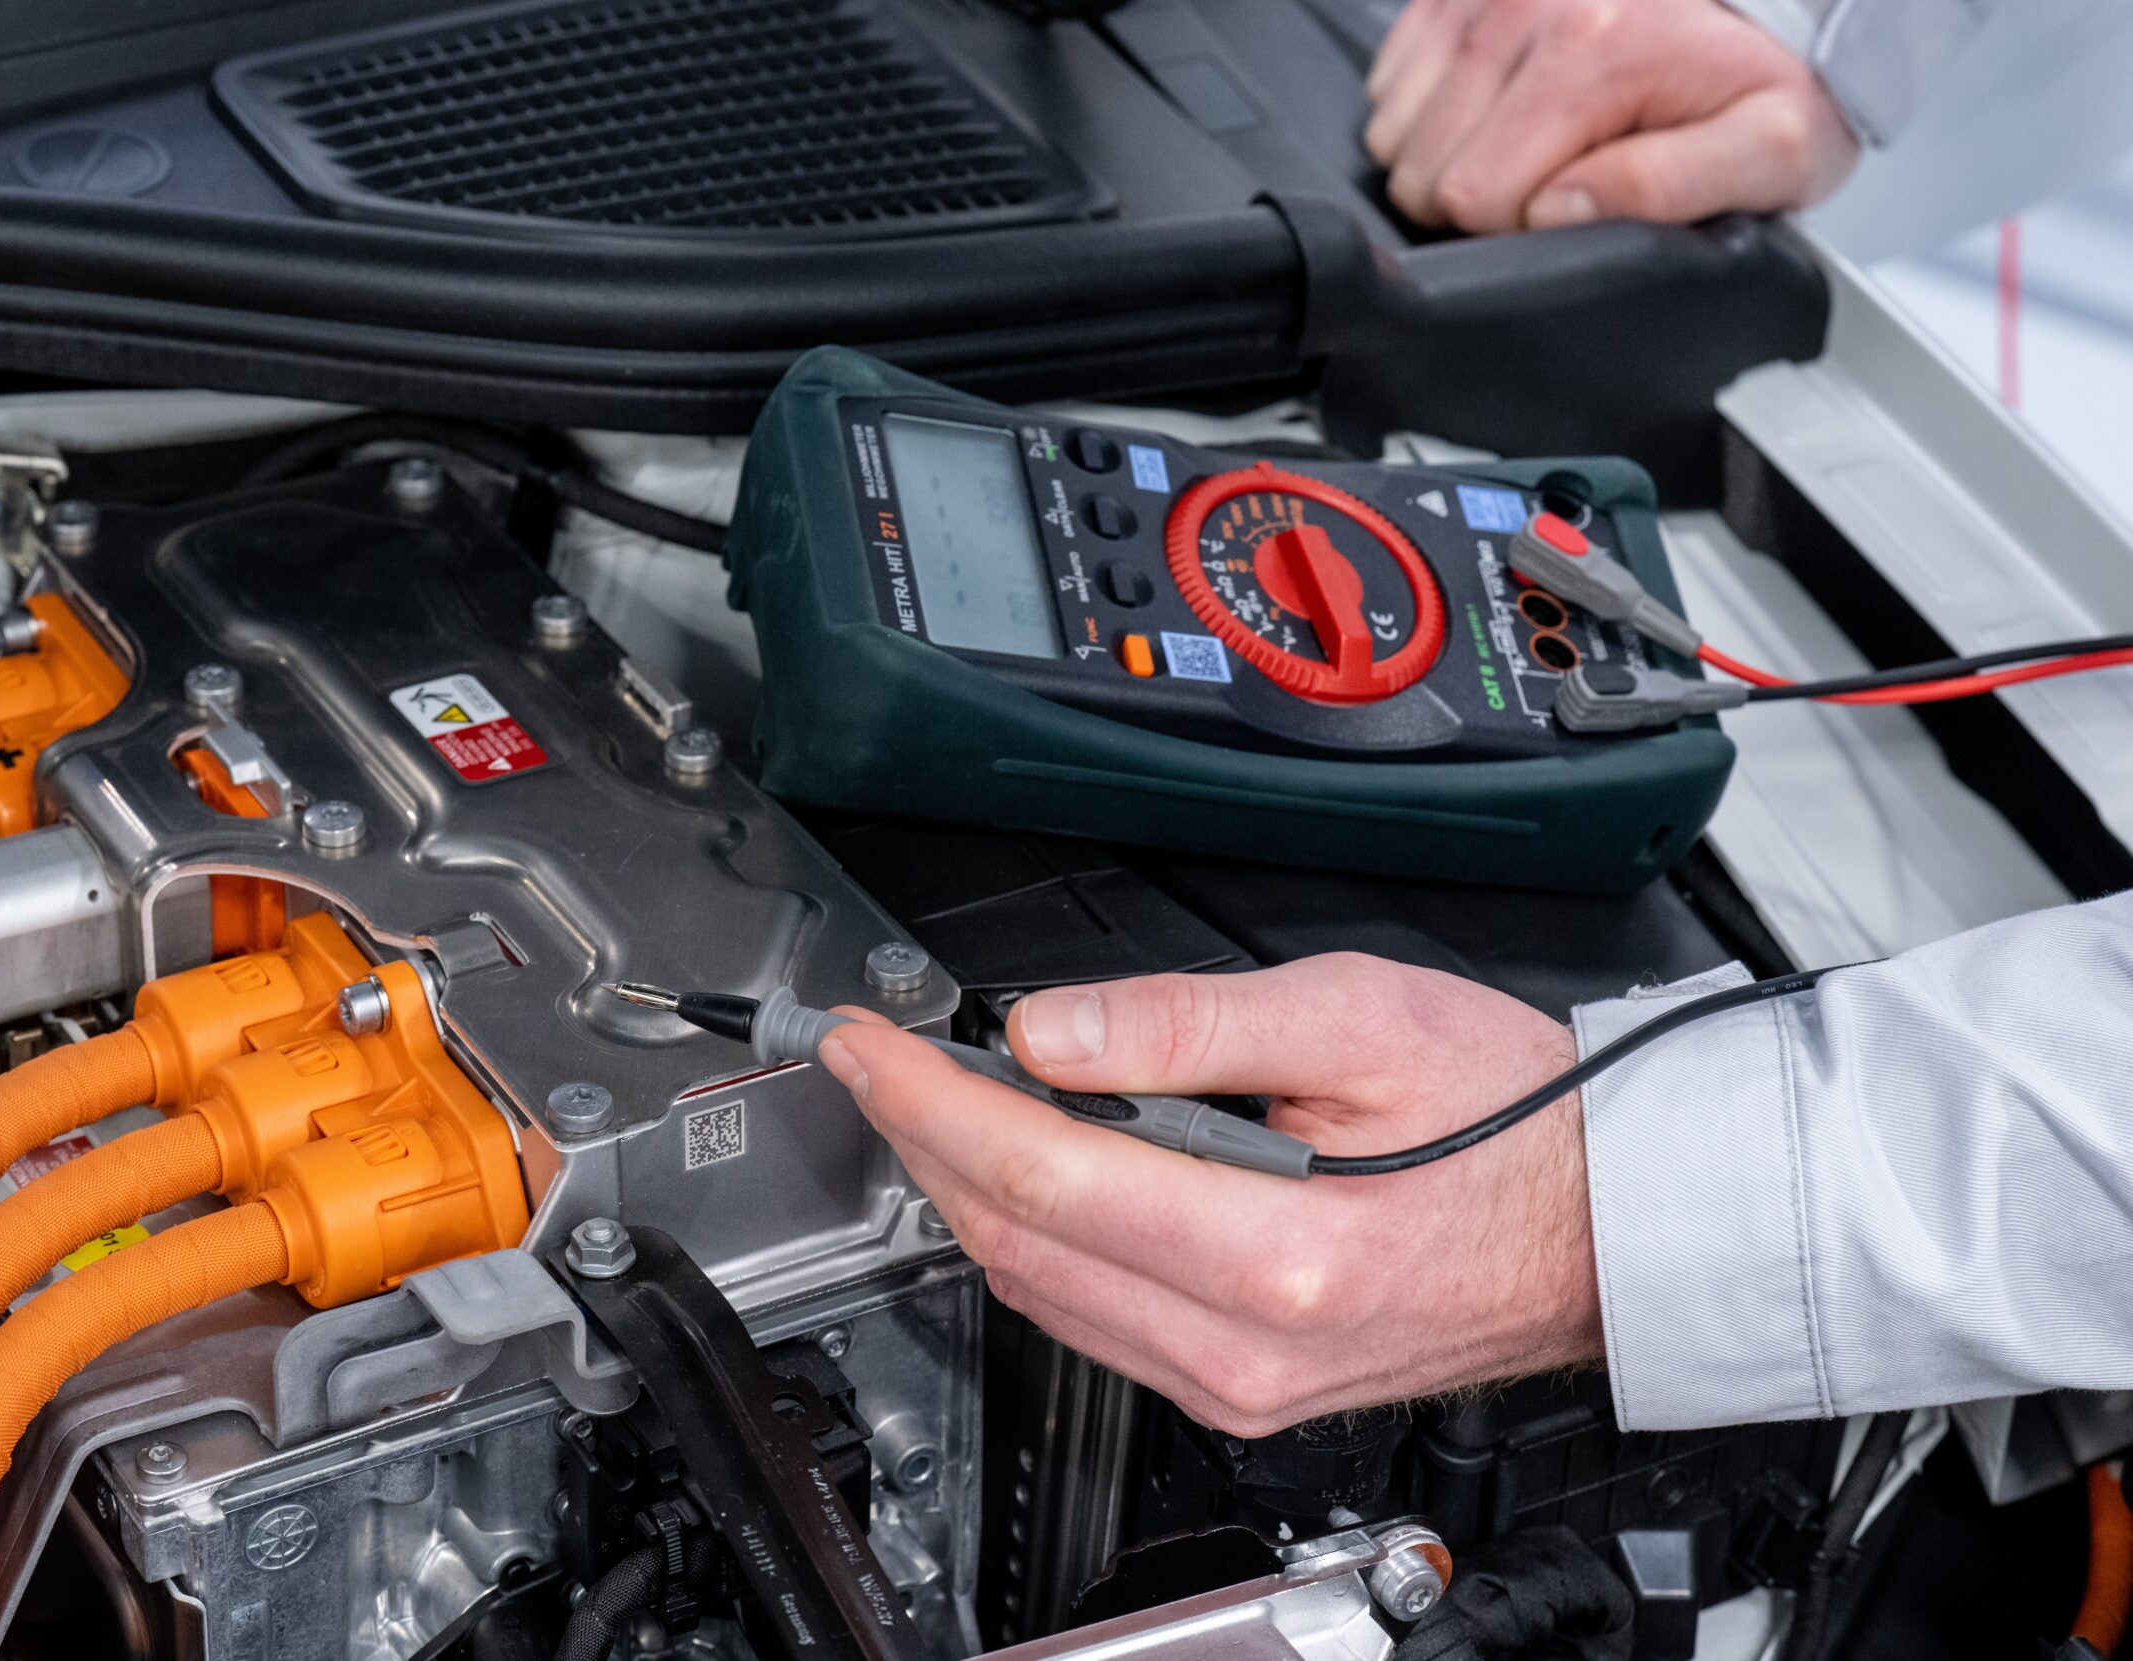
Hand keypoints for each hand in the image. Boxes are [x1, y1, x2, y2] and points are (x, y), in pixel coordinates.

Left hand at [817, 956, 1603, 1436]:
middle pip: (1014, 1239)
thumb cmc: (1513, 1119)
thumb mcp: (1361, 1015)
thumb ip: (1188, 1023)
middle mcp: (1244, 1348)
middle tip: (879, 1059)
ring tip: (937, 1099)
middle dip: (923, 1139)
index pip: (1037, 1172)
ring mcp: (1236, 1387)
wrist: (1605, 1228)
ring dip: (969, 1190)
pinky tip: (1028, 1173)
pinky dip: (1034, 1240)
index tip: (867, 1045)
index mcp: (1276, 1256)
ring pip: (1036, 1290)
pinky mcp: (1237, 1393)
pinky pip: (1087, 1319)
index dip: (926, 1099)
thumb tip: (1049, 1034)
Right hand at [1365, 0, 1857, 232]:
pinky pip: (1391, 76)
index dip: (1516, 225)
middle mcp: (1530, 8)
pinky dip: (1429, 104)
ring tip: (1523, 138)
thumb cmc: (1772, 70)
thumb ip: (1667, 188)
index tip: (1572, 203)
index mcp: (1596, 55)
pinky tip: (1496, 104)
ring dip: (1447, 148)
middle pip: (1423, 164)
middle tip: (1549, 174)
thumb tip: (1557, 212)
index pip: (1474, 197)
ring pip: (1394, 125)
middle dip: (1476, 191)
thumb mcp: (1774, 148)